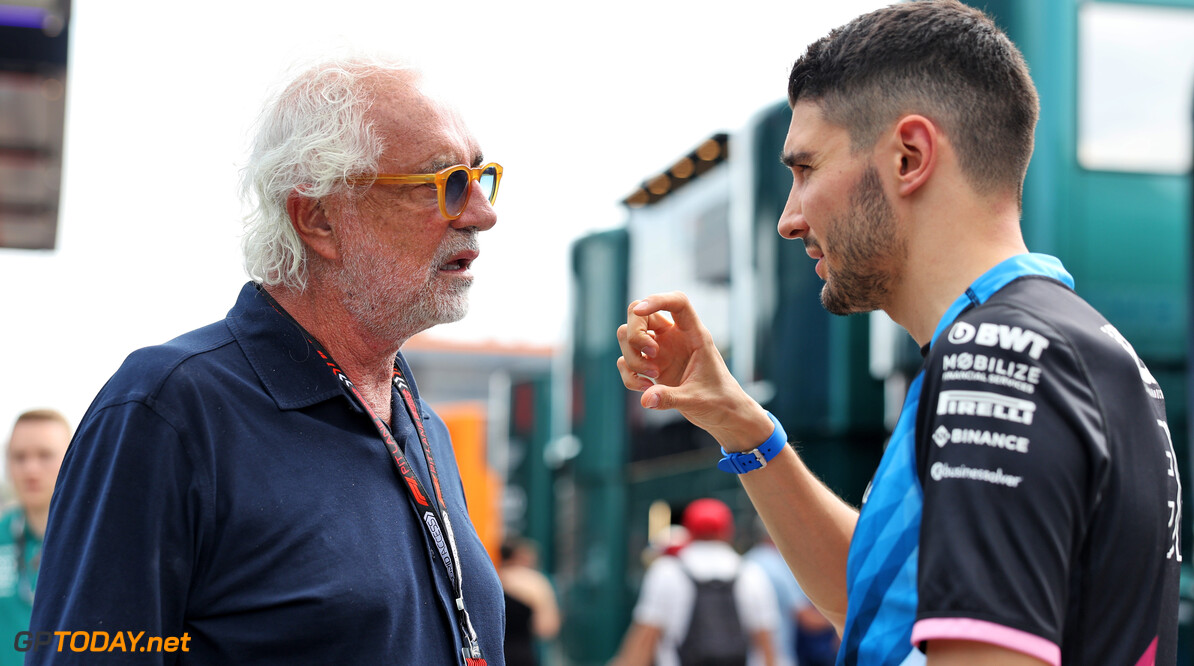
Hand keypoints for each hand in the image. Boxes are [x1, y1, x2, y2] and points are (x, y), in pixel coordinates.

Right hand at [616, 291, 771, 450]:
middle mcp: (674, 337)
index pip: (677, 303)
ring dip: (632, 357)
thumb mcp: (696, 400)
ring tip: (650, 379)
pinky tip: (647, 391)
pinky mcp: (651, 366)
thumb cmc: (719, 401)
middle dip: (635, 334)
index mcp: (694, 335)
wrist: (722, 415)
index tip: (639, 310)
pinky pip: (627, 361)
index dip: (657, 299)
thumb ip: (670, 398)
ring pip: (628, 336)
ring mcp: (660, 350)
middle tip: (649, 355)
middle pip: (641, 314)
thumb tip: (646, 400)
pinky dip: (629, 375)